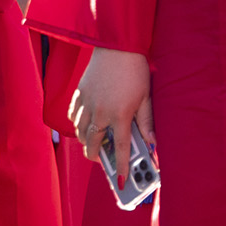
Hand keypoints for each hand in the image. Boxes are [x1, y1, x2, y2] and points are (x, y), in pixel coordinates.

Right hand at [68, 47, 152, 163]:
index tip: (121, 179)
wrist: (116, 46)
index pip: (119, 149)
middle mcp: (100, 113)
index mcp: (120, 115)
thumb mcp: (145, 97)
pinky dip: (78, 124)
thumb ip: (146, 123)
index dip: (120, 167)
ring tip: (96, 143)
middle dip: (97, 158)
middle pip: (93, 145)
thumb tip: (152, 143)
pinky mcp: (79, 95)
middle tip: (105, 160)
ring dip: (88, 142)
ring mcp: (87, 104)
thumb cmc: (134, 70)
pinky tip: (86, 124)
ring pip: (81, 133)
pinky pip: (73, 117)